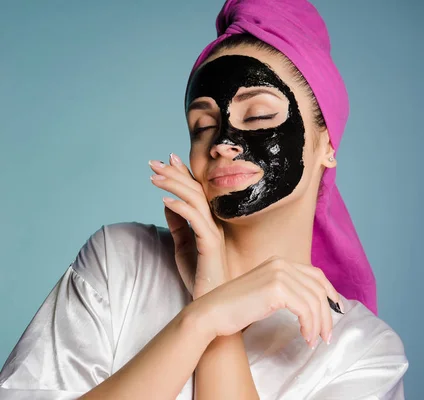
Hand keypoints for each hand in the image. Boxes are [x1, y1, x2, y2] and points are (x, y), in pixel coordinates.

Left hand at [149, 153, 227, 298]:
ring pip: (196, 200)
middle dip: (174, 173)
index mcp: (209, 223)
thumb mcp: (183, 247)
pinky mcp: (211, 244)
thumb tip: (168, 202)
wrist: (210, 304)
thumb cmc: (199, 277)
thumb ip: (178, 225)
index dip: (183, 173)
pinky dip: (180, 207)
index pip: (197, 192)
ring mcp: (215, 233)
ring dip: (174, 185)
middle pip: (196, 190)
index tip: (167, 159)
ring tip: (154, 177)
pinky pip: (197, 220)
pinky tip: (165, 200)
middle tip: (153, 162)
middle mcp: (215, 223)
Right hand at [194, 256, 342, 347]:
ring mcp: (278, 274)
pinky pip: (305, 309)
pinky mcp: (276, 289)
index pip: (315, 274)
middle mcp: (281, 263)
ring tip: (314, 340)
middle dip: (327, 313)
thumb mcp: (265, 292)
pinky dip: (309, 326)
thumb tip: (312, 303)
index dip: (330, 292)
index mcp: (279, 261)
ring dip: (318, 324)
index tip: (335, 309)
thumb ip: (286, 290)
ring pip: (314, 300)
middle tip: (326, 335)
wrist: (211, 313)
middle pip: (318, 288)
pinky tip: (305, 337)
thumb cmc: (235, 308)